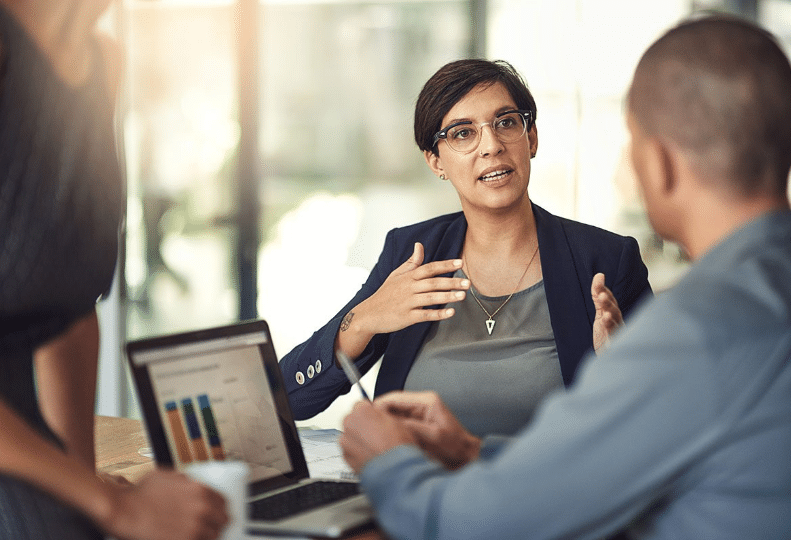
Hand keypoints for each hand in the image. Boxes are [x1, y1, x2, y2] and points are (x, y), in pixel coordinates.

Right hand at [101, 469, 227, 539]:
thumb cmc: (140, 493)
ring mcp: (194, 527)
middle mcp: (201, 508)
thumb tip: (194, 486)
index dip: (220, 507)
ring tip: (197, 534)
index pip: (223, 502)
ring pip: (213, 535)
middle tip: (210, 525)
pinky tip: (189, 538)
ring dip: (207, 534)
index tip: (217, 512)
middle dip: (216, 522)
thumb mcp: (168, 476)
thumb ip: (186, 482)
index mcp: (200, 490)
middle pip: (223, 520)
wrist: (123, 509)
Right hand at [337, 242, 469, 357]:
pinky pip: (425, 315)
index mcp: (408, 277)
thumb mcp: (396, 275)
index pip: (429, 268)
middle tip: (468, 282)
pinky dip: (438, 314)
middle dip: (451, 282)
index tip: (460, 263)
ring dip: (447, 296)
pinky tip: (450, 312)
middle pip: (433, 282)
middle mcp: (409, 288)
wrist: (368, 314)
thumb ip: (411, 262)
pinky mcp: (407, 317)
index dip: (445, 265)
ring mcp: (408, 303)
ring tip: (462, 296)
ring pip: (430, 298)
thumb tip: (419, 245)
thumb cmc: (385, 294)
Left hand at [340, 401, 417, 473]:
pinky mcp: (344, 456)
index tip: (373, 418)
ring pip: (350, 435)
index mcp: (362, 411)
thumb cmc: (397, 447)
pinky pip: (349, 449)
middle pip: (353, 419)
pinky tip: (370, 455)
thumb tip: (378, 415)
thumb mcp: (396, 421)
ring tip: (373, 447)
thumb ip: (381, 414)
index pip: (361, 404)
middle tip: (375, 434)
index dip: (369, 412)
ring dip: (358, 439)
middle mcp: (350, 423)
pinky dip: (356, 451)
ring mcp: (345, 440)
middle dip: (362, 425)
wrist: (394, 470)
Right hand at [375, 391, 479, 469]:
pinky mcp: (417, 423)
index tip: (369, 414)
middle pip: (393, 404)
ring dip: (385, 422)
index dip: (380, 405)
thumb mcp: (434, 437)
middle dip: (380, 414)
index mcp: (427, 402)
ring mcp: (419, 413)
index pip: (396, 398)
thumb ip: (413, 427)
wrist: (465, 456)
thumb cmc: (456, 447)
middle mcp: (422, 404)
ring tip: (375, 432)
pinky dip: (391, 428)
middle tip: (369, 425)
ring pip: (394, 413)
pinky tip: (386, 436)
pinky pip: (399, 422)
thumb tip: (392, 423)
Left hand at [591, 272, 622, 351]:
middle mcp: (617, 321)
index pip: (609, 298)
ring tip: (605, 311)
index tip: (599, 277)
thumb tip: (599, 275)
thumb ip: (598, 296)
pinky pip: (613, 336)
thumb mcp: (600, 313)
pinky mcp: (613, 344)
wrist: (609, 354)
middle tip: (602, 295)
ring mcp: (617, 332)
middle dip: (608, 302)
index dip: (602, 288)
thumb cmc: (607, 332)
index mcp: (613, 312)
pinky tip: (606, 322)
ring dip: (610, 315)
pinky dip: (610, 329)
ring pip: (615, 322)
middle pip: (613, 309)